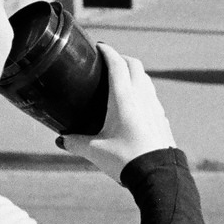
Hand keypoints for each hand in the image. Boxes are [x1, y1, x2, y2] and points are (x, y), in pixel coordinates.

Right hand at [60, 47, 175, 181]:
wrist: (158, 176)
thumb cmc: (126, 160)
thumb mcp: (95, 151)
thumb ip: (75, 143)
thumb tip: (61, 140)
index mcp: (123, 98)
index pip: (117, 64)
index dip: (108, 51)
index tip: (99, 46)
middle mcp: (141, 97)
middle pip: (134, 65)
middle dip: (121, 58)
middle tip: (108, 61)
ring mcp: (155, 108)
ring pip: (146, 79)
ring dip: (134, 73)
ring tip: (122, 79)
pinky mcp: (162, 120)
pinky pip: (152, 97)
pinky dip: (143, 91)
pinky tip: (136, 104)